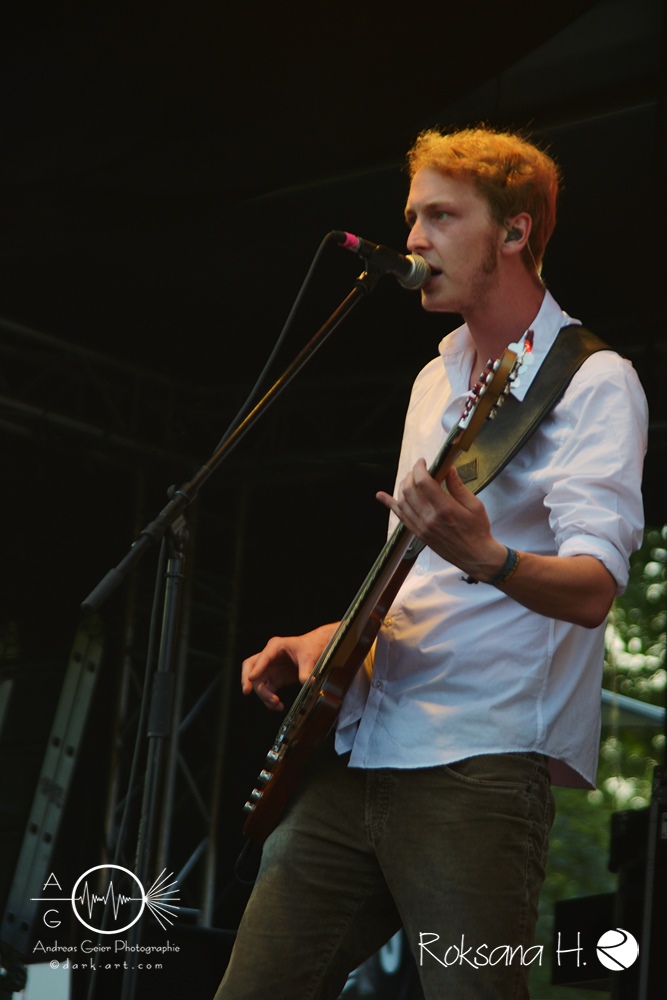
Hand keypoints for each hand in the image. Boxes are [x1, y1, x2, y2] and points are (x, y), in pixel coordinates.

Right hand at [241, 623, 338, 710]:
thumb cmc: (310, 647)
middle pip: (250, 667)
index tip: (252, 678)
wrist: (316, 649)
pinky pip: (267, 690)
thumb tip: (307, 683)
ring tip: (276, 703)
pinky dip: (269, 699)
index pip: (263, 657)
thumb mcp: (310, 657)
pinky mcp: (275, 678)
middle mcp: (269, 657)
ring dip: (263, 695)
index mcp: (276, 646)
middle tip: (247, 691)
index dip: (257, 668)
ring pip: (258, 682)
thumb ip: (306, 670)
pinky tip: (277, 706)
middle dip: (247, 680)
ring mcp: (271, 668)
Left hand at [377, 461, 505, 579]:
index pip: (424, 482)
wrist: (475, 556)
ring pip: (401, 502)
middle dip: (411, 475)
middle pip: (409, 490)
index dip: (419, 468)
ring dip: (402, 486)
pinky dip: (390, 504)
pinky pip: (400, 516)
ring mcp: (421, 527)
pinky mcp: (418, 534)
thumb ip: (458, 487)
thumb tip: (448, 469)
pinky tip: (381, 496)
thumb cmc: (478, 529)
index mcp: (445, 509)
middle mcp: (429, 518)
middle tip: (419, 470)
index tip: (422, 462)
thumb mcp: (475, 505)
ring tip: (410, 479)